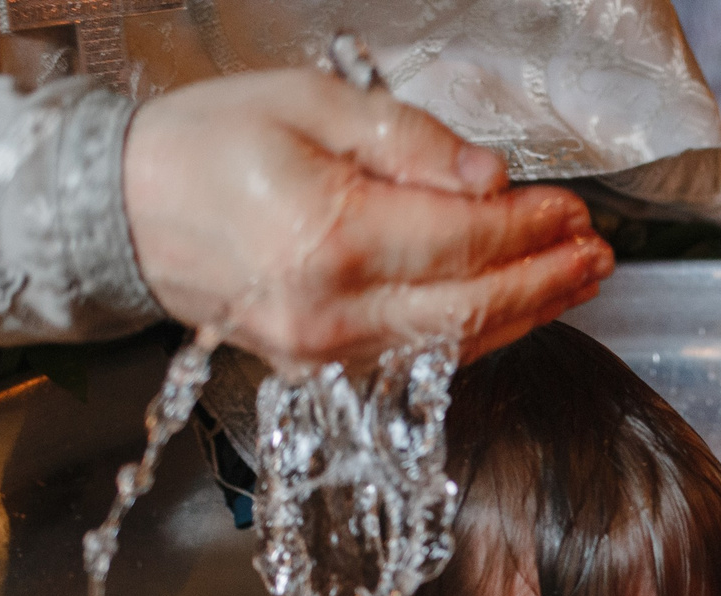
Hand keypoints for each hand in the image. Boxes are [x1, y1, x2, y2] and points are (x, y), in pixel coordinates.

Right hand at [123, 68, 614, 368]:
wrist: (121, 210)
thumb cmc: (209, 143)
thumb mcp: (312, 103)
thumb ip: (409, 144)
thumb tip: (489, 180)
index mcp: (332, 239)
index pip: (467, 244)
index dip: (531, 229)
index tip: (573, 209)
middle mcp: (332, 312)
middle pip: (473, 311)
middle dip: (546, 282)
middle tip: (598, 254)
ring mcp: (323, 351)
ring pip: (452, 345)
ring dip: (523, 314)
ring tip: (574, 280)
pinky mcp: (315, 367)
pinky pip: (415, 357)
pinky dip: (471, 333)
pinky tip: (507, 306)